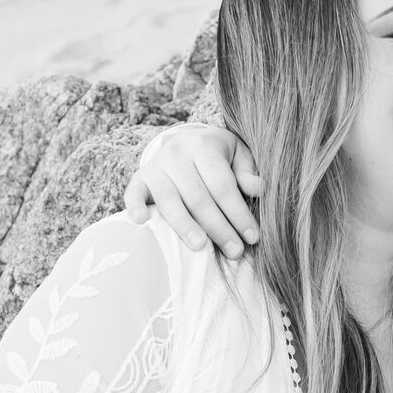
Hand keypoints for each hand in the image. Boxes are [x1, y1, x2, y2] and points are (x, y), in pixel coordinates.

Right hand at [124, 128, 263, 257]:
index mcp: (204, 146)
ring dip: (185, 226)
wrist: (185, 140)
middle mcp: (177, 154)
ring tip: (201, 246)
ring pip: (169, 201)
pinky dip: (134, 206)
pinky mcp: (139, 178)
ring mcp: (155, 166)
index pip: (222, 185)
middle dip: (218, 227)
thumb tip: (260, 189)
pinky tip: (142, 222)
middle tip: (234, 251)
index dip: (238, 213)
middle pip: (198, 197)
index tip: (252, 236)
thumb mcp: (238, 155)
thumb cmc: (217, 155)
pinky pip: (133, 193)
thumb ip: (247, 172)